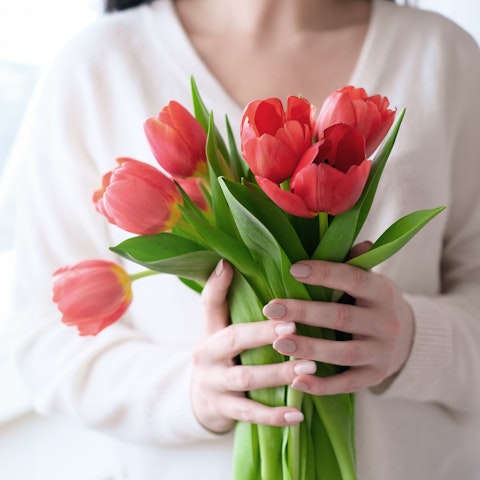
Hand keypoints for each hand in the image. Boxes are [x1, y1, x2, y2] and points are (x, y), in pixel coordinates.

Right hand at [192, 259, 314, 432]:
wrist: (199, 399)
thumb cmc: (221, 355)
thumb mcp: (219, 329)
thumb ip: (228, 301)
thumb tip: (230, 262)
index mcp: (209, 330)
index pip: (210, 303)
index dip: (219, 286)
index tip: (230, 268)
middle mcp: (206, 355)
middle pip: (233, 340)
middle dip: (262, 334)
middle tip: (294, 327)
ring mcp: (213, 384)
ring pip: (246, 378)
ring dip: (278, 374)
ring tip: (309, 367)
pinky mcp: (223, 410)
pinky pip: (250, 414)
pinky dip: (274, 415)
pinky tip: (298, 415)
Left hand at [263, 259, 414, 395]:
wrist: (409, 340)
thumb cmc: (375, 303)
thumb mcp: (371, 281)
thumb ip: (356, 263)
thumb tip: (356, 240)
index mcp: (382, 292)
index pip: (353, 279)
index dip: (324, 274)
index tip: (293, 270)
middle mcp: (386, 323)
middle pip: (341, 317)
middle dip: (304, 312)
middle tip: (270, 309)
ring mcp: (382, 353)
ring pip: (343, 353)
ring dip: (309, 349)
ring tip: (278, 343)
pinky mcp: (374, 377)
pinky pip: (346, 384)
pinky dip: (321, 385)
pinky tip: (295, 382)